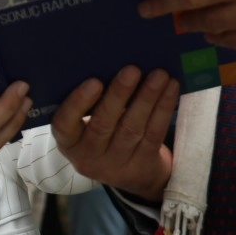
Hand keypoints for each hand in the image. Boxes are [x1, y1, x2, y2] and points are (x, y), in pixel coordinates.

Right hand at [51, 67, 177, 198]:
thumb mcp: (85, 124)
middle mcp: (88, 157)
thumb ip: (90, 102)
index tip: (94, 81)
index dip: (78, 103)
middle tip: (132, 70)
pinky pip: (153, 134)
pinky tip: (170, 88)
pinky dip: (163, 109)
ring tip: (159, 75)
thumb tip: (109, 62)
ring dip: (147, 98)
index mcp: (68, 142)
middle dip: (119, 95)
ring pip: (132, 128)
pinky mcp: (142, 164)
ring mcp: (116, 164)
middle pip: (102, 125)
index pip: (65, 124)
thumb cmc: (100, 132)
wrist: (127, 171)